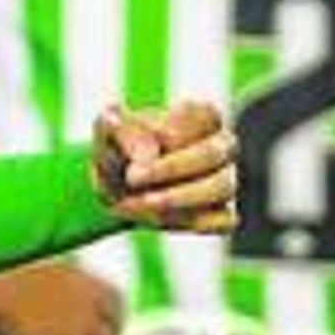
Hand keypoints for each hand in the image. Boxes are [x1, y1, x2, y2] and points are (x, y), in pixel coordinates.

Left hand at [91, 100, 237, 233]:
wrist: (114, 186)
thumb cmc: (118, 148)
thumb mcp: (108, 130)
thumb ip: (123, 132)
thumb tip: (147, 154)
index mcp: (200, 114)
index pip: (203, 115)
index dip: (169, 134)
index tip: (135, 151)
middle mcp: (221, 146)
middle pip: (211, 153)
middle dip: (169, 168)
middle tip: (131, 178)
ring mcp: (226, 180)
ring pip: (220, 188)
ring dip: (175, 198)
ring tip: (138, 200)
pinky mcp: (224, 214)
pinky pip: (219, 220)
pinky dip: (185, 220)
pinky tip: (153, 215)